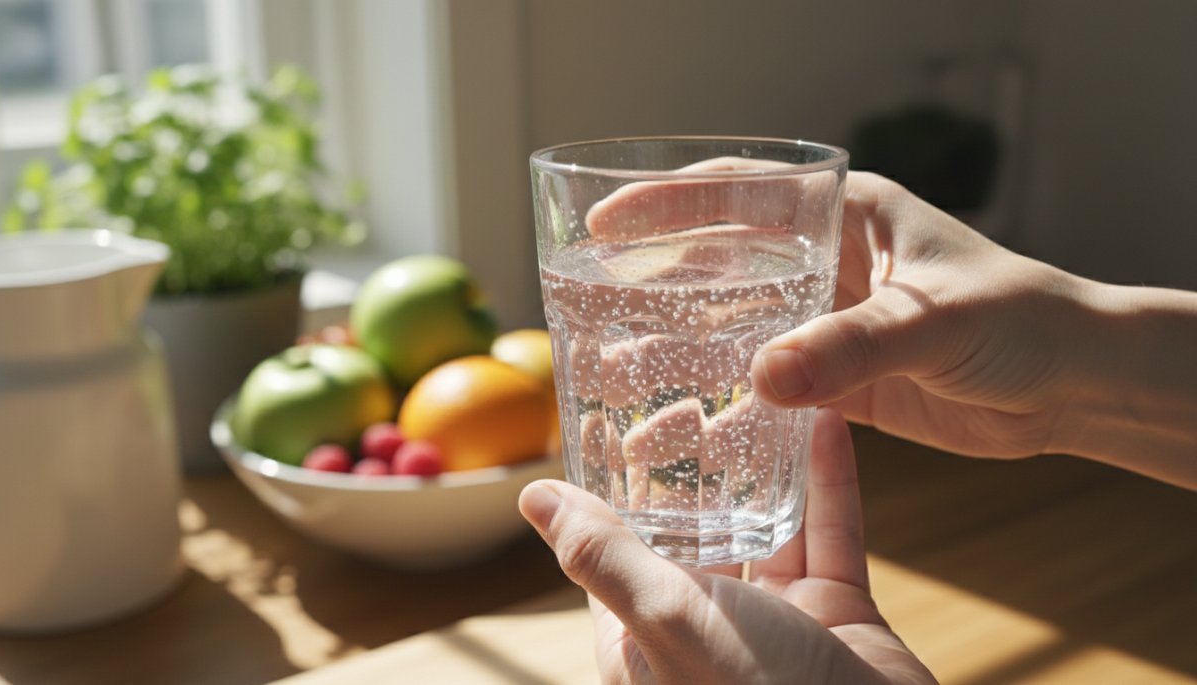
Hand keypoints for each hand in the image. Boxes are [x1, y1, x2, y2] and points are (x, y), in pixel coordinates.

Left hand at [518, 409, 938, 684]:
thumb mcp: (664, 618)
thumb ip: (603, 556)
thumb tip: (532, 498)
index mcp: (645, 639)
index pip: (611, 554)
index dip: (607, 494)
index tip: (610, 428)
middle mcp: (705, 628)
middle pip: (689, 533)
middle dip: (690, 470)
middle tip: (688, 398)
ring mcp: (773, 621)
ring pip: (762, 528)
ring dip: (761, 469)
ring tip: (756, 398)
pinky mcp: (835, 613)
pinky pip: (828, 534)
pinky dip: (826, 483)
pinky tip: (822, 425)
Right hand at [587, 166, 1102, 459]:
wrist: (1072, 386)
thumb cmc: (1020, 322)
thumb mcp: (933, 320)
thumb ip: (851, 347)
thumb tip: (761, 379)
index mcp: (847, 215)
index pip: (742, 194)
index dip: (668, 204)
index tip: (605, 221)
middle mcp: (827, 261)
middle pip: (723, 258)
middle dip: (658, 275)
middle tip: (592, 297)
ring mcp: (827, 319)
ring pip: (738, 322)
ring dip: (685, 340)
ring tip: (622, 364)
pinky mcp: (837, 376)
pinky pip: (767, 380)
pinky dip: (727, 394)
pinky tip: (686, 413)